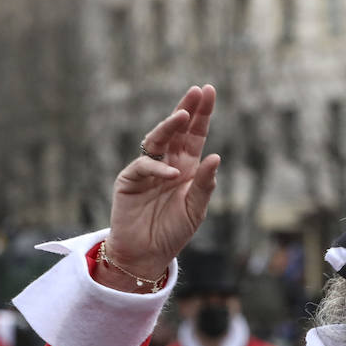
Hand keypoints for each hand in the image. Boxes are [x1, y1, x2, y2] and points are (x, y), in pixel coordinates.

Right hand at [103, 84, 220, 286]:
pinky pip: (144, 166)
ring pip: (157, 140)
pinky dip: (158, 168)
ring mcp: (147, 169)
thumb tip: (216, 156)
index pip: (195, 135)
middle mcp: (167, 163)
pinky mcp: (129, 180)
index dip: (201, 114)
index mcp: (186, 167)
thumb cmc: (173, 232)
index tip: (209, 91)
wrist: (147, 254)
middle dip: (187, 110)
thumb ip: (205, 185)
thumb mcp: (196, 210)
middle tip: (198, 92)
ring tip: (184, 115)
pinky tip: (172, 174)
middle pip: (177, 131)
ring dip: (170, 126)